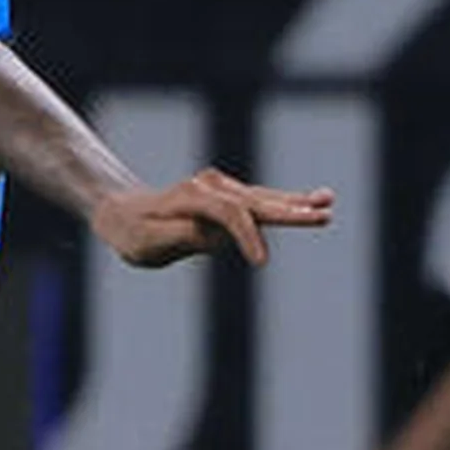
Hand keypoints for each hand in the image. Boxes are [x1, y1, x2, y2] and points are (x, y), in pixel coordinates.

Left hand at [90, 168, 335, 268]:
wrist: (122, 213)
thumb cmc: (132, 232)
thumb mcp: (146, 242)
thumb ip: (178, 237)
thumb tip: (214, 235)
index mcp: (189, 198)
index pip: (229, 214)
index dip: (247, 236)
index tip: (261, 262)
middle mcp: (208, 187)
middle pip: (254, 202)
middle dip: (287, 211)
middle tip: (321, 217)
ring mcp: (220, 188)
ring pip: (262, 199)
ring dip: (296, 203)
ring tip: (327, 203)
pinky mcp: (228, 196)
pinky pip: (262, 201)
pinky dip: (288, 202)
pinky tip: (317, 201)